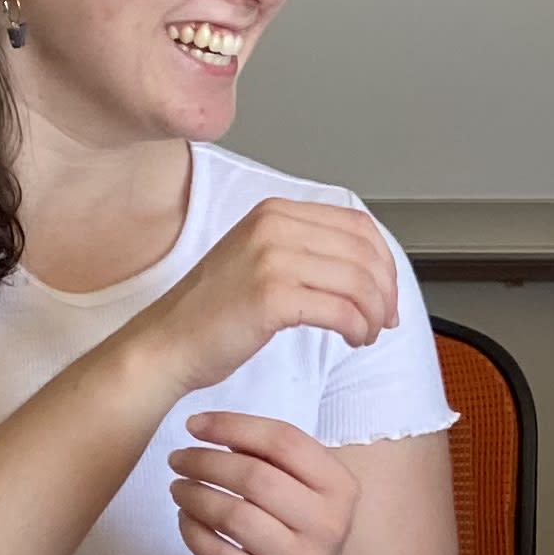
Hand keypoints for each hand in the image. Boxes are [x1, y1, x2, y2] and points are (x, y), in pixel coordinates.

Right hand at [120, 200, 399, 402]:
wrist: (166, 343)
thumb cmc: (214, 311)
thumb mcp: (262, 258)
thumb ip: (308, 249)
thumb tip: (372, 265)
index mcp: (275, 211)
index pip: (358, 226)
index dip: (384, 262)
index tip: (387, 293)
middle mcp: (274, 225)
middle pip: (364, 254)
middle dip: (385, 292)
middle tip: (384, 321)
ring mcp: (271, 257)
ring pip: (358, 283)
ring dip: (373, 315)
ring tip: (365, 335)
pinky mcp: (272, 296)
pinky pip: (342, 310)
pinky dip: (357, 328)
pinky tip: (351, 340)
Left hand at [169, 412, 363, 554]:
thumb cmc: (298, 531)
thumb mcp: (304, 490)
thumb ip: (270, 458)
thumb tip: (213, 430)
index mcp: (340, 486)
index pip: (284, 440)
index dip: (233, 426)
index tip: (194, 424)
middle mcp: (328, 523)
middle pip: (255, 476)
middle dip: (205, 462)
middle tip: (177, 460)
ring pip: (233, 516)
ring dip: (194, 496)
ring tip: (178, 488)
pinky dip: (193, 532)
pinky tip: (186, 519)